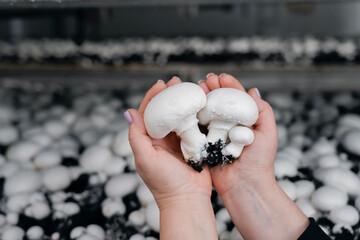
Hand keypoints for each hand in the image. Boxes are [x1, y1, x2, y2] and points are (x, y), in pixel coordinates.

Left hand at [127, 77, 212, 206]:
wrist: (188, 200)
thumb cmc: (164, 182)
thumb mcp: (144, 159)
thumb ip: (136, 136)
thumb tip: (128, 112)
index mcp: (149, 140)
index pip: (148, 113)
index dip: (152, 97)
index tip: (160, 84)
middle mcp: (164, 139)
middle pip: (165, 111)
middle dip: (170, 95)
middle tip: (177, 82)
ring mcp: (180, 141)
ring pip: (181, 116)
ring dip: (184, 102)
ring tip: (191, 88)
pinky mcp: (195, 145)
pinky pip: (195, 126)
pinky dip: (198, 114)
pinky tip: (202, 103)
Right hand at [198, 74, 308, 239]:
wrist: (245, 185)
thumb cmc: (260, 160)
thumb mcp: (268, 132)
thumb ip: (263, 111)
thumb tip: (253, 90)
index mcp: (244, 121)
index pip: (236, 98)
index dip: (229, 86)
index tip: (222, 77)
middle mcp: (228, 126)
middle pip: (219, 102)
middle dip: (212, 89)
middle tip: (206, 80)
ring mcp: (215, 134)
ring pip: (207, 112)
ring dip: (201, 99)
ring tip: (197, 89)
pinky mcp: (204, 144)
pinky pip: (197, 128)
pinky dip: (193, 116)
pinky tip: (189, 107)